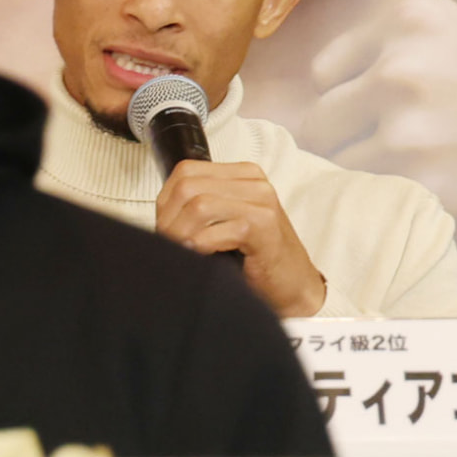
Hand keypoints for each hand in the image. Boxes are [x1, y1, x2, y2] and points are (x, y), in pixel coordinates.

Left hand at [156, 160, 325, 316]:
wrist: (294, 285)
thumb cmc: (259, 257)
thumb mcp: (226, 222)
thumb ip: (200, 206)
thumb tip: (162, 213)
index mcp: (243, 174)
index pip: (186, 171)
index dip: (167, 201)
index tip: (167, 227)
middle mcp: (254, 182)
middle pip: (188, 187)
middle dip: (170, 219)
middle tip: (169, 243)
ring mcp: (261, 202)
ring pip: (199, 205)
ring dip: (182, 234)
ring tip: (184, 252)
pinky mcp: (263, 226)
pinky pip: (216, 231)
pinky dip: (201, 247)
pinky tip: (203, 258)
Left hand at [302, 0, 456, 253]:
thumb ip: (396, 38)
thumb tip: (323, 75)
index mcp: (413, 20)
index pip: (323, 75)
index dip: (342, 103)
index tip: (364, 120)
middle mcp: (403, 66)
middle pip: (317, 123)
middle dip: (340, 144)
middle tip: (374, 158)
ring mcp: (410, 129)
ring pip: (334, 168)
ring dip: (357, 180)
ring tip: (398, 180)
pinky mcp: (423, 186)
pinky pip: (363, 202)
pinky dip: (377, 207)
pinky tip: (409, 202)